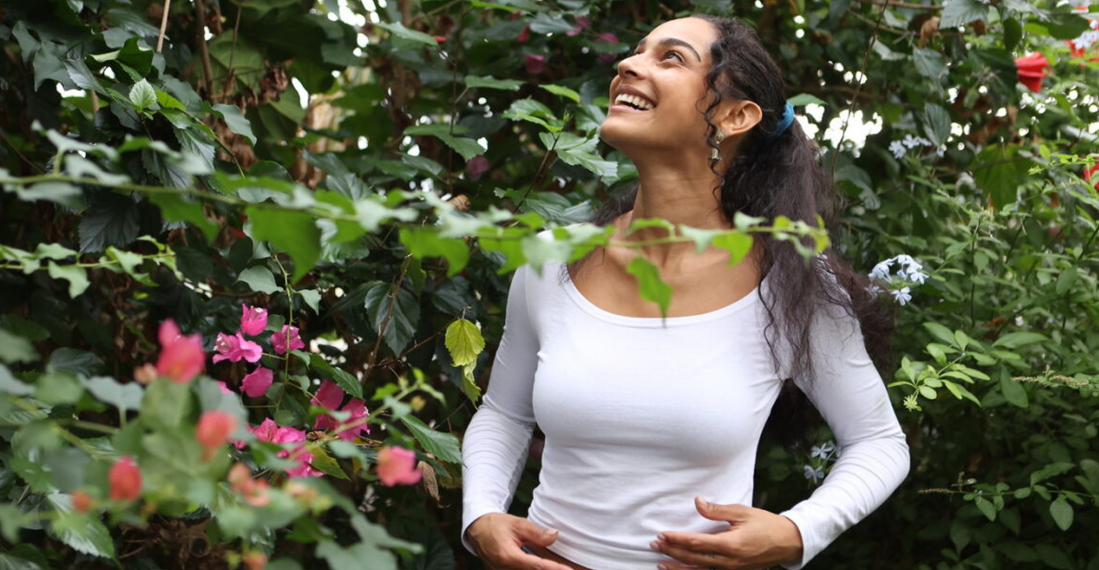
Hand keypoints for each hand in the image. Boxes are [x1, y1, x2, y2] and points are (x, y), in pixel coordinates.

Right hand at [466, 513, 572, 569]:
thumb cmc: (497, 524)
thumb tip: (555, 536)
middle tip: (568, 568)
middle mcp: (503, 569)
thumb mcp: (517, 524)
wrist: (477, 529)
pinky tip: (543, 565)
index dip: (554, 569)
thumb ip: (536, 533)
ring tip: (557, 566)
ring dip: (540, 569)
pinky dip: (532, 569)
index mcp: (508, 556)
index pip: (537, 566)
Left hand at [650, 497, 803, 569]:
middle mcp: (730, 561)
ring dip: (679, 568)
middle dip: (672, 552)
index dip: (677, 539)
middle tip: (655, 545)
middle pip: (694, 559)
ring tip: (661, 563)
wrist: (788, 542)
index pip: (696, 543)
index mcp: (731, 544)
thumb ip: (717, 510)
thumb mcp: (741, 512)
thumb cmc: (765, 524)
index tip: (662, 534)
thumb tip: (697, 502)